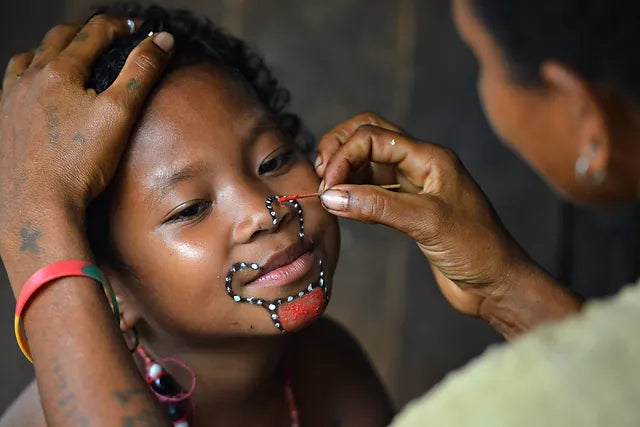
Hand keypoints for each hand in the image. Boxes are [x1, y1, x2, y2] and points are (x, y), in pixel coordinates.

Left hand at [0, 16, 172, 291]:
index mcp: (58, 72)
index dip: (118, 26)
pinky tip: (37, 91)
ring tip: (67, 57)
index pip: (93, 33)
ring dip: (51, 51)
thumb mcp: (120, 114)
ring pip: (28, 59)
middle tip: (106, 36)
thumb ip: (142, 72)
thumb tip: (162, 41)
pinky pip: (12, 85)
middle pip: (57, 39)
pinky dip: (29, 76)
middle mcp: (28, 79)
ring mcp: (10, 101)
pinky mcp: (2, 123)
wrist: (36, 207)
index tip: (135, 27)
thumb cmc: (78, 164)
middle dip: (85, 33)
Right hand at [317, 113, 579, 335]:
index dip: (345, 155)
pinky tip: (342, 204)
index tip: (328, 186)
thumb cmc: (474, 249)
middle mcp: (420, 164)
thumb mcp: (426, 222)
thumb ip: (377, 206)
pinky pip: (373, 188)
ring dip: (345, 169)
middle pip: (370, 135)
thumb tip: (330, 195)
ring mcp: (413, 185)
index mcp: (430, 157)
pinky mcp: (408, 207)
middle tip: (321, 175)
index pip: (374, 136)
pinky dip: (353, 191)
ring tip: (326, 191)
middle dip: (340, 148)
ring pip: (369, 161)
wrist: (496, 283)